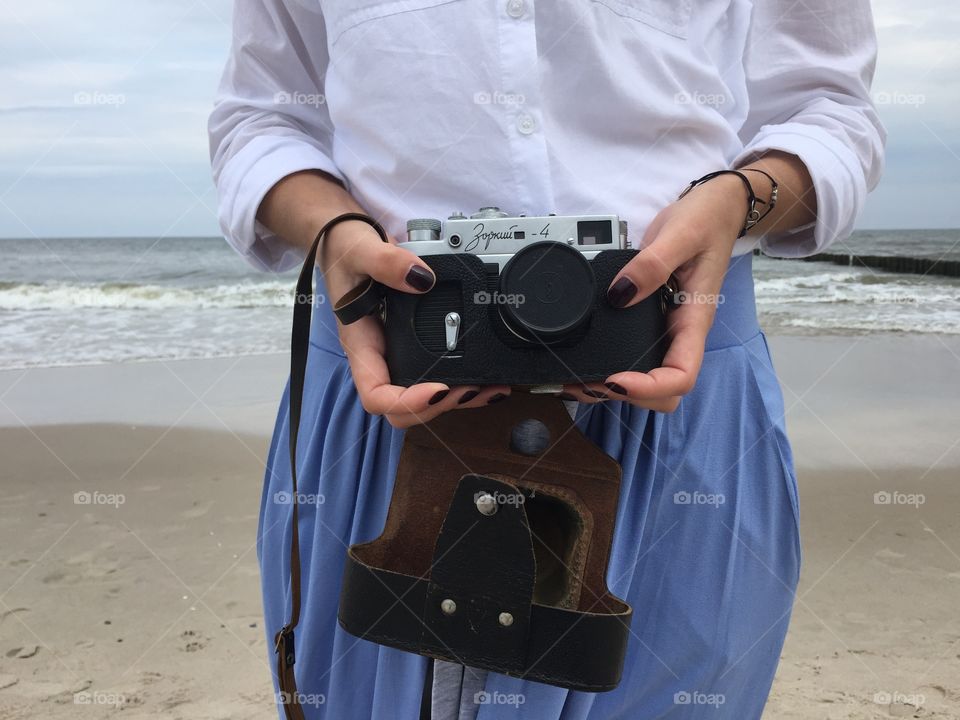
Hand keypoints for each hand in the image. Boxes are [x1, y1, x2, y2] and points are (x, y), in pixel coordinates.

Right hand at [320, 220, 510, 427]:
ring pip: (422, 399)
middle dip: (438, 406)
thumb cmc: (343, 251)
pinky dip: (461, 382)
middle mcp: (378, 357)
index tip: (436, 389)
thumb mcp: (360, 250)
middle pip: (402, 408)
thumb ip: (386, 262)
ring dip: (456, 400)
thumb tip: (421, 278)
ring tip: (490, 389)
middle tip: (472, 389)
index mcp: (361, 345)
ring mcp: (396, 354)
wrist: (345, 242)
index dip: (406, 401)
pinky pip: (435, 375)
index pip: (376, 394)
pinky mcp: (414, 346)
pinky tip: (486, 378)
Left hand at [561, 175, 746, 411]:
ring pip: (648, 381)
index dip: (648, 387)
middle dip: (626, 396)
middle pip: (664, 392)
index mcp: (694, 320)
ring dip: (615, 389)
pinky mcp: (651, 321)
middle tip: (585, 383)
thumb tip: (619, 294)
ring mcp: (666, 329)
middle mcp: (681, 332)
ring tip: (578, 380)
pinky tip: (587, 361)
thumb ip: (651, 264)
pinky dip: (612, 368)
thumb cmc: (706, 219)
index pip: (681, 376)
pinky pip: (635, 356)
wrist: (716, 207)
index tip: (615, 379)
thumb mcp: (681, 234)